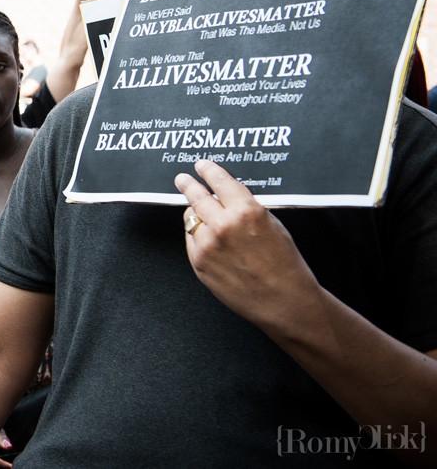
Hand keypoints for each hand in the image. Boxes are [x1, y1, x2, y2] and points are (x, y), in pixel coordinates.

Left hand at [174, 160, 320, 330]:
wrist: (284, 302)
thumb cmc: (285, 266)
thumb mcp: (273, 225)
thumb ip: (247, 209)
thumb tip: (227, 198)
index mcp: (246, 211)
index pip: (219, 181)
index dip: (208, 171)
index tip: (201, 166)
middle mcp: (223, 225)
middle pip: (196, 196)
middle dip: (188, 184)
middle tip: (183, 179)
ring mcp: (208, 245)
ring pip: (190, 218)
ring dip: (195, 213)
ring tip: (199, 211)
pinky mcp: (199, 262)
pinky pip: (191, 239)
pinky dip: (197, 235)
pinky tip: (207, 238)